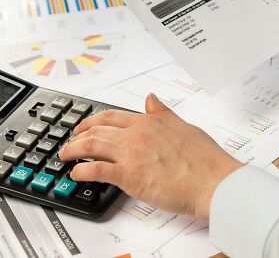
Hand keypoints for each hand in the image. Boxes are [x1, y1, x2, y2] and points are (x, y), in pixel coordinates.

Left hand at [58, 94, 242, 219]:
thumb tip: (151, 98)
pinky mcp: (129, 176)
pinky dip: (81, 171)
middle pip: (97, 130)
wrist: (213, 181)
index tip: (84, 126)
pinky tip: (76, 173)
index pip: (112, 116)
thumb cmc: (205, 159)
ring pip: (91, 146)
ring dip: (73, 150)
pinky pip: (96, 170)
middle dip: (78, 135)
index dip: (93, 121)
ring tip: (65, 156)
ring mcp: (130, 154)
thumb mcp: (183, 126)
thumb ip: (163, 113)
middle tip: (70, 142)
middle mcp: (136, 134)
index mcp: (149, 122)